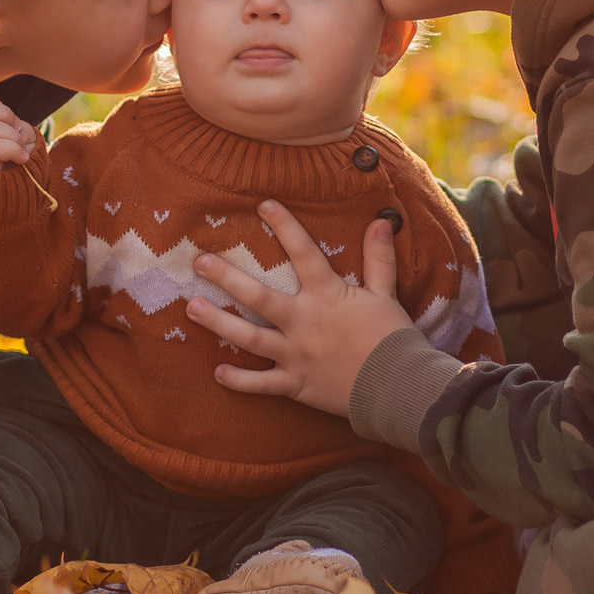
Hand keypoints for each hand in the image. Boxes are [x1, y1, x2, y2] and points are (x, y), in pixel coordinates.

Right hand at [0, 87, 37, 171]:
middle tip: (17, 129)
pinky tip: (21, 158)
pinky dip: (13, 149)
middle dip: (4, 115)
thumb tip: (15, 125)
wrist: (14, 189)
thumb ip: (14, 122)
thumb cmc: (16, 157)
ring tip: (20, 148)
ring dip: (12, 136)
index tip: (8, 117)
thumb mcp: (17, 133)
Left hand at [184, 201, 415, 415]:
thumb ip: (378, 258)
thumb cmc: (394, 339)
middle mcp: (305, 322)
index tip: (263, 204)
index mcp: (327, 295)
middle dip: (227, 277)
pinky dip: (239, 381)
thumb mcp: (387, 294)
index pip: (303, 253)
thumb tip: (382, 220)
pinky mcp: (296, 384)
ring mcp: (296, 354)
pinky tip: (217, 372)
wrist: (401, 388)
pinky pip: (261, 384)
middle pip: (258, 296)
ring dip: (218, 323)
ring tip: (191, 308)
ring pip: (249, 337)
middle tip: (199, 262)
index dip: (284, 226)